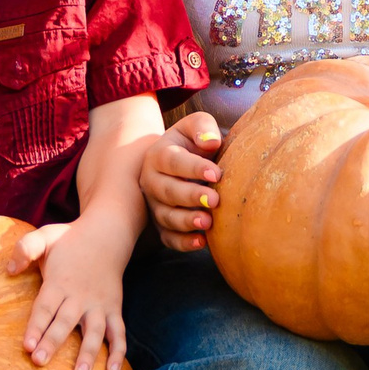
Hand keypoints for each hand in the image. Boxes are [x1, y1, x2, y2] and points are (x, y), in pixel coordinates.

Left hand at [11, 215, 130, 369]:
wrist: (107, 234)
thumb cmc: (70, 240)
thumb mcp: (45, 236)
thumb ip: (26, 248)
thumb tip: (10, 269)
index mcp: (60, 281)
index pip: (45, 307)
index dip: (36, 326)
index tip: (27, 345)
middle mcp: (80, 296)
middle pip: (65, 322)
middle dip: (53, 342)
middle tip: (40, 361)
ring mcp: (99, 304)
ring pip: (94, 331)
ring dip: (88, 353)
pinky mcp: (114, 309)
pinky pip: (118, 332)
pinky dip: (118, 351)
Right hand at [139, 111, 222, 249]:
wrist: (182, 162)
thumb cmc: (192, 143)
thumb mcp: (196, 126)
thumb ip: (202, 127)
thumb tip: (210, 142)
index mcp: (158, 155)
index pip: (172, 161)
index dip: (193, 168)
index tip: (216, 174)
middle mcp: (151, 182)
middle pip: (168, 191)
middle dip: (191, 196)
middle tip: (215, 200)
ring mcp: (155, 206)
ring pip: (166, 217)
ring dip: (187, 221)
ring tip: (208, 222)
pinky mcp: (162, 226)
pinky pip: (169, 238)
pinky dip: (183, 243)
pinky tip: (202, 242)